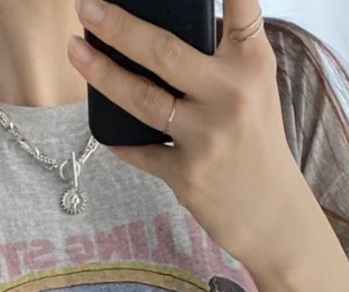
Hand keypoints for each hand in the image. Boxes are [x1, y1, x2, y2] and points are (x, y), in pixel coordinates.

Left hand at [68, 0, 309, 267]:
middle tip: (86, 8)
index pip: (240, 7)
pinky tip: (104, 125)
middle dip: (118, 27)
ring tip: (76, 49)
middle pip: (164, 53)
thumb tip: (158, 29)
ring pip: (141, 99)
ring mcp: (206, 138)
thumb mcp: (255, 89)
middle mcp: (231, 96)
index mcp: (252, 65)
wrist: (273, 214)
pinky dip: (119, 139)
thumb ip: (222, 55)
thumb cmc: (256, 141)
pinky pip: (139, 149)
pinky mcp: (186, 175)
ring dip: (102, 73)